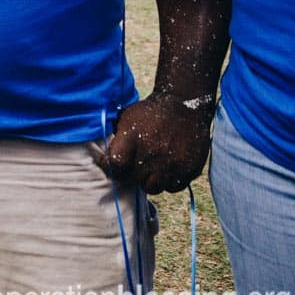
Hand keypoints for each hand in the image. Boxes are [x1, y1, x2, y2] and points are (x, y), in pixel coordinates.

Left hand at [100, 92, 214, 193]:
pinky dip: (168, 182)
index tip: (109, 164)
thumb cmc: (150, 112)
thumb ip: (117, 138)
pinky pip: (173, 187)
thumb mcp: (127, 117)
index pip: (116, 164)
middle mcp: (152, 154)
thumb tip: (104, 156)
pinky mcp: (189, 169)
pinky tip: (166, 170)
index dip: (109, 167)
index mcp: (133, 139)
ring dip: (148, 181)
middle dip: (128, 176)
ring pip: (153, 188)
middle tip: (130, 168)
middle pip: (133, 180)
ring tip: (148, 170)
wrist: (185, 106)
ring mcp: (172, 164)